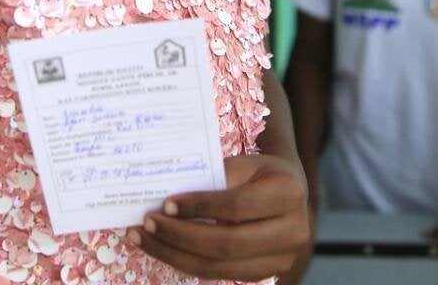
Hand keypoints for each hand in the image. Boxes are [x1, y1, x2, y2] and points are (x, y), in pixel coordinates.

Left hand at [126, 154, 310, 281]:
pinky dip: (188, 262)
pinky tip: (164, 249)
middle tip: (147, 223)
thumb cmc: (260, 173)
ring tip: (145, 238)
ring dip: (175, 254)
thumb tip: (169, 195)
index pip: (236, 206)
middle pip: (226, 243)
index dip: (199, 207)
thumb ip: (216, 177)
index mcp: (288, 194)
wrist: (289, 194)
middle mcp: (292, 232)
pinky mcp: (264, 274)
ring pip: (219, 266)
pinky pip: (220, 274)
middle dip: (180, 236)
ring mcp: (281, 259)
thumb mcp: (245, 164)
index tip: (166, 204)